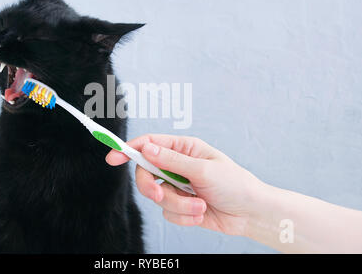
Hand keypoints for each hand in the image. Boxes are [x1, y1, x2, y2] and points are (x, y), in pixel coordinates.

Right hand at [106, 134, 265, 235]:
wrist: (249, 214)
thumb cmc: (234, 184)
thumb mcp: (203, 169)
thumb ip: (171, 161)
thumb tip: (146, 148)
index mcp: (183, 149)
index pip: (149, 144)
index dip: (128, 149)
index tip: (112, 157)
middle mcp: (177, 166)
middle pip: (145, 173)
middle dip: (151, 187)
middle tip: (160, 196)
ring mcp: (177, 187)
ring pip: (157, 197)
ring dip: (178, 206)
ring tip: (200, 206)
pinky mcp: (180, 206)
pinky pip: (167, 213)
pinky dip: (184, 216)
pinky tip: (201, 213)